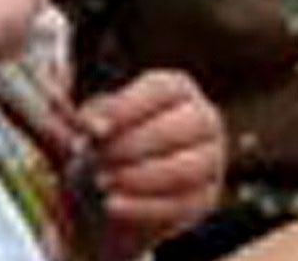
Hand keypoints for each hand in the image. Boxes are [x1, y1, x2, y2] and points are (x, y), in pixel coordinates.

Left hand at [80, 69, 225, 260]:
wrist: (114, 195)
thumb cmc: (106, 146)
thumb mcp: (92, 125)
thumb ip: (89, 117)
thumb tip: (86, 122)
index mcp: (177, 89)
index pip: (160, 90)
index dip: (126, 108)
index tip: (95, 129)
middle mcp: (203, 119)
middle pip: (173, 129)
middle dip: (131, 146)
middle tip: (97, 160)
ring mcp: (211, 160)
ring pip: (182, 169)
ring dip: (138, 177)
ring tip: (102, 182)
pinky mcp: (205, 198)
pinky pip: (179, 205)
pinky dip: (142, 207)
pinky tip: (112, 206)